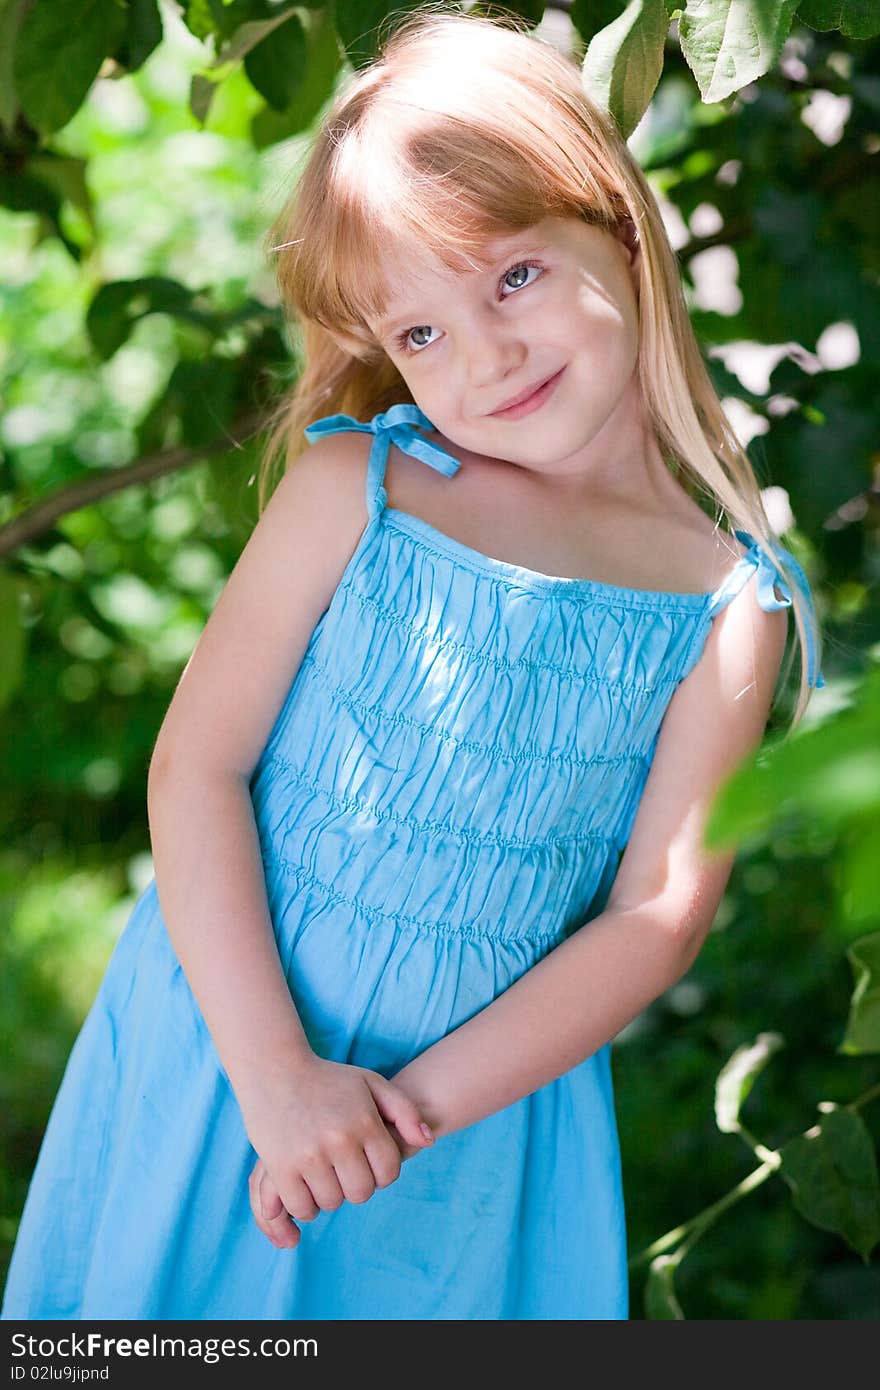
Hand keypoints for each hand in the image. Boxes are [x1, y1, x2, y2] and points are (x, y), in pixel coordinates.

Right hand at [244, 1054, 434, 1247]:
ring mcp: (310, 1155)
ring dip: (328, 1194)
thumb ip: (406, 1111)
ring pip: (331, 1202)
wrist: (275, 1069)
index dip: (380, 1173)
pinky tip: (304, 1184)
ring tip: (322, 1172)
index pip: (388, 1173)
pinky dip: (304, 1203)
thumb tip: (428, 1142)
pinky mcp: (281, 1166)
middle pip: (361, 1193)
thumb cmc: (327, 1079)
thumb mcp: (371, 1084)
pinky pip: (301, 1207)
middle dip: (354, 1185)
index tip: (366, 1161)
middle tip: (341, 1168)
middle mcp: (340, 1140)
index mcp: (365, 1122)